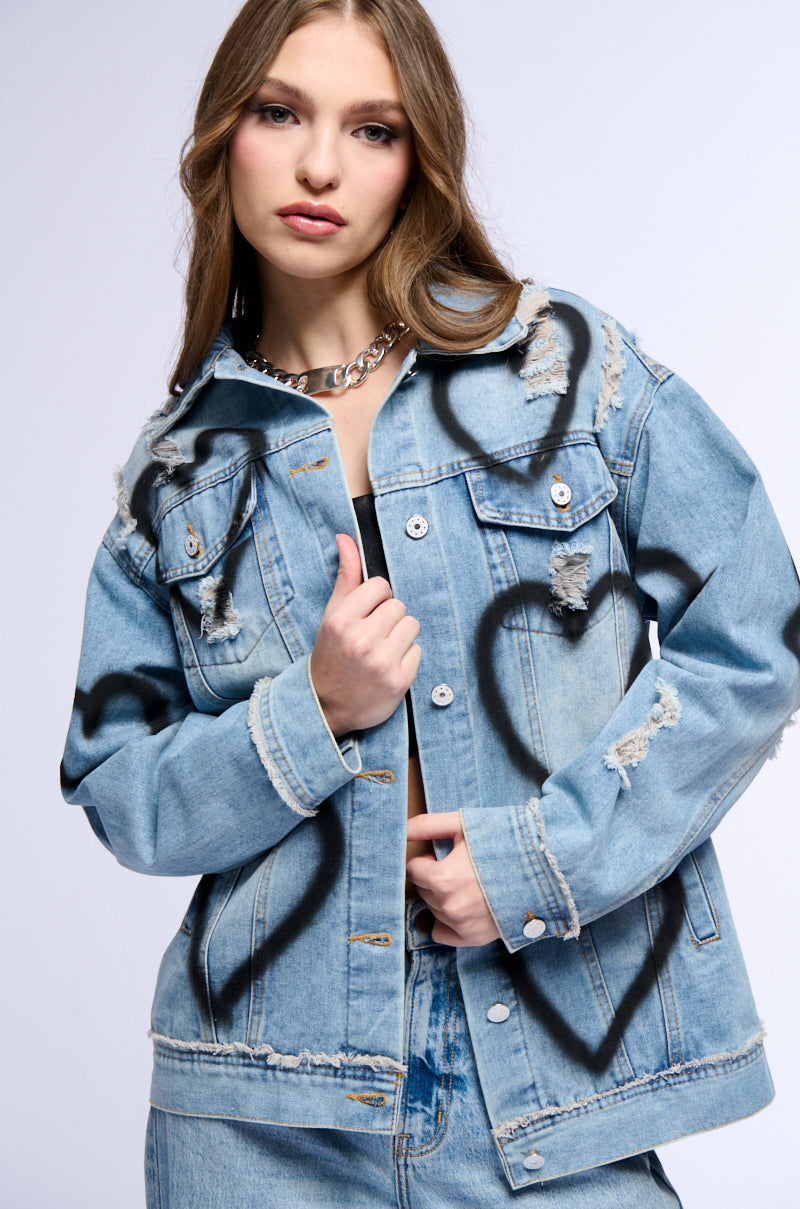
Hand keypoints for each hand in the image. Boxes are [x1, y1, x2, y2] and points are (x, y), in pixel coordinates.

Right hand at [310, 533, 420, 736]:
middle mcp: (361, 640)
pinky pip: (418, 651)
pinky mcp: (399, 680)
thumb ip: (345, 577)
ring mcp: (381, 661)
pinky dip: (406, 658)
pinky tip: (387, 667)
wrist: (325, 707)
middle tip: (372, 636)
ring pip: (411, 626)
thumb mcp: (331, 616)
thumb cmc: (330, 656)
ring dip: (401, 637)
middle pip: (399, 606)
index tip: (365, 615)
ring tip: (381, 650)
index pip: (380, 586)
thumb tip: (346, 538)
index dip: (375, 599)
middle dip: (388, 619)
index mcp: (342, 620)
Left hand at [406, 812, 500, 946]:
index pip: (413, 870)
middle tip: (462, 866)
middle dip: (435, 877)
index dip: (429, 859)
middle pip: (424, 890)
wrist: (548, 866)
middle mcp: (450, 907)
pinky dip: (448, 921)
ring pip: (433, 909)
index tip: (447, 854)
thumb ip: (427, 826)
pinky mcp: (475, 938)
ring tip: (471, 883)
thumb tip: (399, 829)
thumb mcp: (464, 824)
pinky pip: (442, 933)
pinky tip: (466, 905)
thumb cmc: (505, 840)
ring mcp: (463, 926)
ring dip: (443, 896)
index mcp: (443, 879)